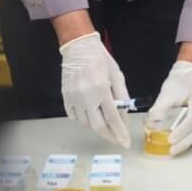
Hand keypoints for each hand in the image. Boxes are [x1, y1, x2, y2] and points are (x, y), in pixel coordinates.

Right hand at [60, 32, 131, 147]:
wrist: (79, 47)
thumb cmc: (100, 59)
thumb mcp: (117, 75)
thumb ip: (122, 97)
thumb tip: (124, 117)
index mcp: (101, 89)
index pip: (112, 118)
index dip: (120, 133)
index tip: (125, 143)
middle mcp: (86, 96)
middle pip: (98, 126)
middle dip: (109, 135)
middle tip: (117, 139)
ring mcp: (74, 98)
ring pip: (85, 123)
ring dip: (97, 127)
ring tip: (104, 122)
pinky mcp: (65, 97)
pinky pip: (74, 116)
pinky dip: (83, 120)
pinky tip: (90, 115)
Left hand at [148, 61, 191, 155]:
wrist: (191, 77)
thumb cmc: (179, 84)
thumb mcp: (166, 93)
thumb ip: (159, 109)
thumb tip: (151, 125)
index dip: (182, 131)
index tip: (170, 140)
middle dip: (185, 141)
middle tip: (172, 149)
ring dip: (189, 141)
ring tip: (176, 147)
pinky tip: (184, 140)